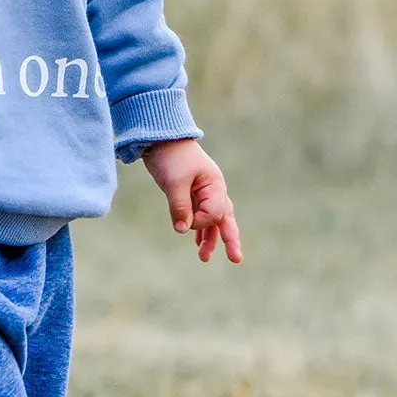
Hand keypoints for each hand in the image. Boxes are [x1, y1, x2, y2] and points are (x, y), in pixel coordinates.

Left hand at [141, 139, 242, 263]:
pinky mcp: (191, 192)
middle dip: (229, 239)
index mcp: (215, 185)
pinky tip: (195, 241)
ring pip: (212, 219)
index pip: (214, 214)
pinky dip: (198, 227)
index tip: (184, 220)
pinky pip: (200, 214)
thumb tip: (182, 230)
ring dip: (209, 237)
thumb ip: (180, 206)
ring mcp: (203, 191)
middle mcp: (213, 189)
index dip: (200, 223)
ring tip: (203, 258)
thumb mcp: (174, 182)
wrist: (160, 137)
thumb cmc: (171, 157)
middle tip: (236, 260)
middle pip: (224, 218)